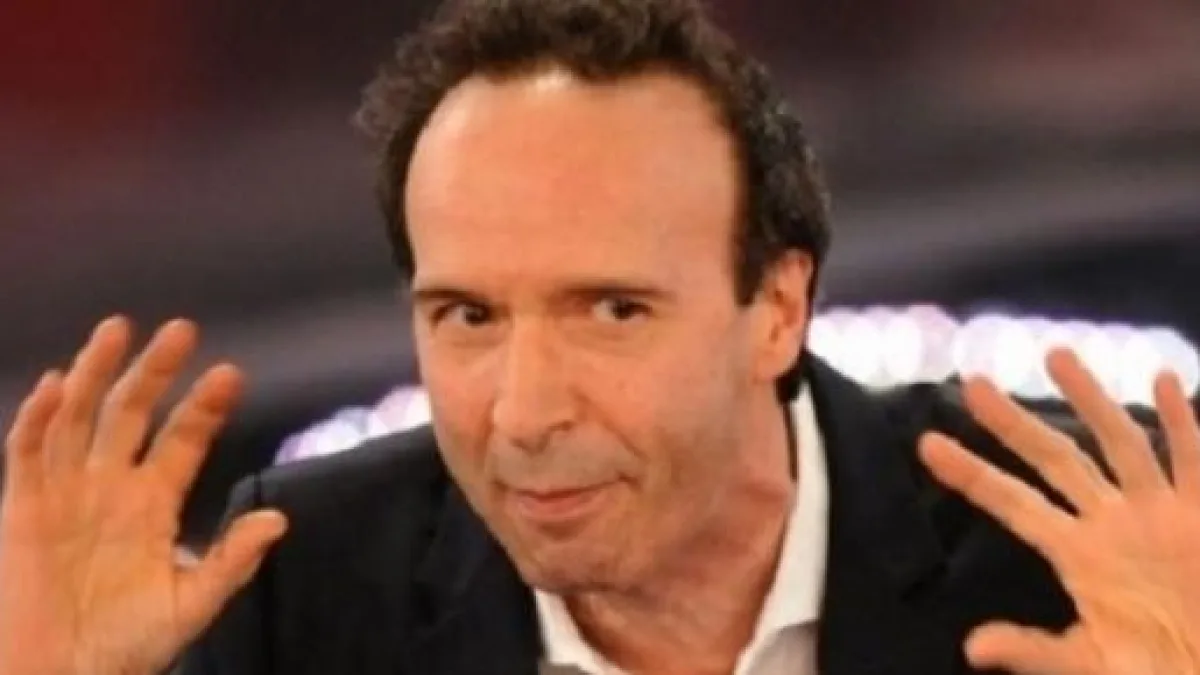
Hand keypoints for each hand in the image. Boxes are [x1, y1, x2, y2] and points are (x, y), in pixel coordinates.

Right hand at [0, 317, 287, 674]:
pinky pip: (27, 454)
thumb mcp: (190, 604)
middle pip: (133, 413)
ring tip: (118, 328)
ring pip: (80, 418)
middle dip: (155, 371)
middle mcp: (111, 486)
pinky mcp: (22, 509)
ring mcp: (66, 493)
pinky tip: (58, 384)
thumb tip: (277, 519)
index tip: (230, 374)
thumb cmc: (126, 648)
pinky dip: (39, 417)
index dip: (203, 407)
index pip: (183, 440)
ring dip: (97, 372)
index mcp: (154, 503)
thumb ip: (232, 561)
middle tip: (182, 329)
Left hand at [920, 347, 1199, 673]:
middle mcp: (1111, 521)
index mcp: (1077, 553)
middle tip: (973, 383)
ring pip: (1120, 442)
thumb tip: (971, 650)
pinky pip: (1193, 460)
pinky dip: (1185, 422)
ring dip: (1090, 400)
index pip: (1012, 503)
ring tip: (1056, 355)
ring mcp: (1159, 511)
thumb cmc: (1157, 670)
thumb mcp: (1091, 664)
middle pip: (1055, 458)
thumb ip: (1035, 650)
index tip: (927, 444)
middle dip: (1014, 423)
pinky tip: (1165, 382)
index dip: (972, 474)